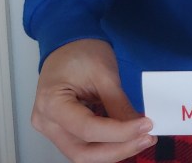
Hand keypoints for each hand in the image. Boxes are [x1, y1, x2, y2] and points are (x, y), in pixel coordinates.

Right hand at [32, 39, 157, 162]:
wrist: (68, 40)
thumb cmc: (81, 49)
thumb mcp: (104, 73)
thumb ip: (119, 104)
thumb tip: (139, 126)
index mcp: (52, 103)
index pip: (88, 129)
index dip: (119, 132)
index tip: (145, 126)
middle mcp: (46, 122)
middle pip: (82, 152)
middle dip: (117, 149)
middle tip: (145, 139)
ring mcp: (51, 128)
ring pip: (83, 154)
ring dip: (113, 150)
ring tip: (139, 139)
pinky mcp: (61, 129)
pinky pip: (83, 146)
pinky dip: (105, 145)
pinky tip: (126, 137)